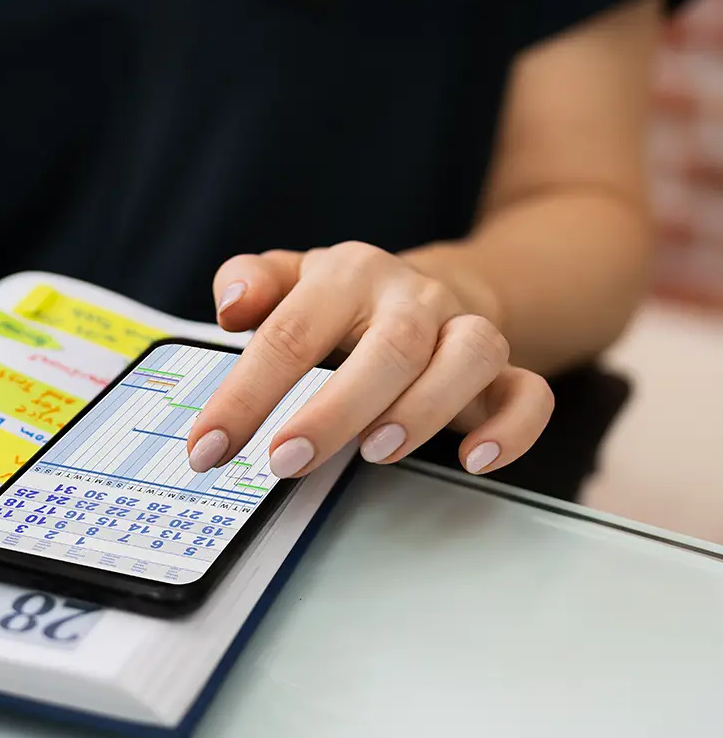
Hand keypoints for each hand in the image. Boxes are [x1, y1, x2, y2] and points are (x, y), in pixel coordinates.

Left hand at [185, 241, 553, 478]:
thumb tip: (231, 303)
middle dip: (333, 411)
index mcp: (347, 275)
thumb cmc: (339, 301)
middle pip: (388, 347)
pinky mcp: (506, 370)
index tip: (208, 449)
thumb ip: (251, 282)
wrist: (431, 288)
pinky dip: (512, 428)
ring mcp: (464, 330)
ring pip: (469, 357)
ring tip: (373, 454)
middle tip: (282, 461)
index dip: (246, 395)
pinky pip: (530, 393)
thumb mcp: (290, 280)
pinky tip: (474, 460)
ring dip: (423, 410)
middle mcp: (413, 297)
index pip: (291, 333)